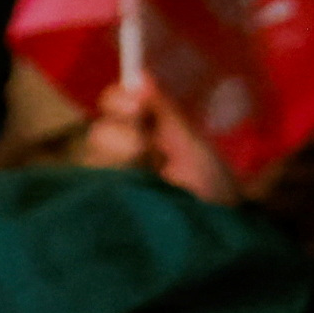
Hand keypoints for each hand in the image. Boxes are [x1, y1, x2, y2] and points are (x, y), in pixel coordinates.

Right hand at [78, 73, 237, 204]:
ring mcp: (109, 191)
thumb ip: (164, 114)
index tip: (138, 103)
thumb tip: (139, 75)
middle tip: (144, 145)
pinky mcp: (103, 220)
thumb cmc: (211, 191)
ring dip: (118, 162)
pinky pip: (91, 199)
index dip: (119, 100)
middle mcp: (117, 161)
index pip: (113, 108)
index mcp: (139, 136)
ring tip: (149, 176)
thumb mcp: (191, 148)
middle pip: (98, 135)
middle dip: (121, 134)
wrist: (222, 237)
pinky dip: (108, 192)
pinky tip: (128, 194)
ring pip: (93, 165)